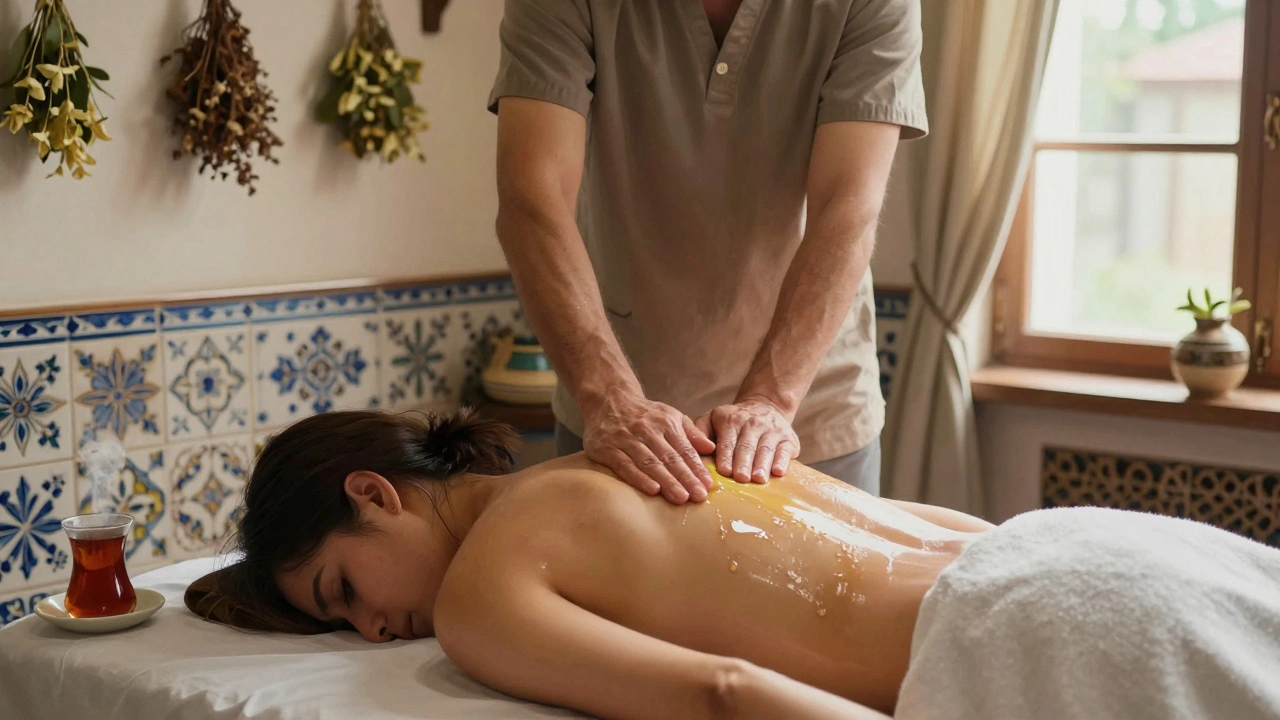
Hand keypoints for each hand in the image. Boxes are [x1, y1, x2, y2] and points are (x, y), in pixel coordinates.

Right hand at [582, 394, 716, 503]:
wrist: (608, 399)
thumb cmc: (645, 414)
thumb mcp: (670, 415)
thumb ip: (691, 433)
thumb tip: (711, 448)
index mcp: (666, 423)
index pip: (684, 449)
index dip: (697, 468)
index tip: (708, 486)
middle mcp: (647, 431)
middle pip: (669, 458)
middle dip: (685, 478)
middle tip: (698, 496)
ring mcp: (626, 439)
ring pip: (649, 463)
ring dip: (666, 481)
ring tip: (680, 497)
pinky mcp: (607, 448)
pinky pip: (624, 465)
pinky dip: (639, 478)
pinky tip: (652, 490)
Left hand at [695, 398, 799, 482]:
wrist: (764, 406)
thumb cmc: (732, 421)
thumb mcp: (712, 418)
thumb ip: (699, 431)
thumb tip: (696, 449)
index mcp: (730, 419)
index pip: (727, 440)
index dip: (726, 456)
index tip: (724, 471)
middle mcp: (752, 422)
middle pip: (747, 446)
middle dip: (743, 463)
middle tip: (741, 479)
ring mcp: (772, 430)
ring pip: (766, 449)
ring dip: (762, 464)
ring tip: (758, 479)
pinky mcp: (788, 438)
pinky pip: (785, 450)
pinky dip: (782, 461)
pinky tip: (777, 472)